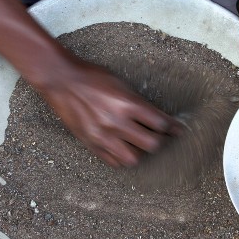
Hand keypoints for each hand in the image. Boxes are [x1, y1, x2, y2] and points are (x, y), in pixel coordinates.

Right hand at [36, 57, 177, 167]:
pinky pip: (112, 161)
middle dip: (160, 141)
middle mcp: (117, 122)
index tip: (178, 130)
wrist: (61, 80)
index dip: (173, 128)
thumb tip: (155, 117)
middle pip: (152, 144)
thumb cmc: (91, 76)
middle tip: (161, 138)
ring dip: (140, 153)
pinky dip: (121, 158)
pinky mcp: (90, 143)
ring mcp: (103, 135)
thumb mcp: (120, 83)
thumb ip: (137, 102)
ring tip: (140, 146)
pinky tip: (123, 149)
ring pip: (133, 159)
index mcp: (128, 103)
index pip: (161, 123)